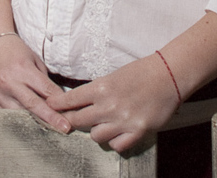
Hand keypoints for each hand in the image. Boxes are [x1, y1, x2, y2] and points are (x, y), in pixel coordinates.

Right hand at [0, 33, 70, 133]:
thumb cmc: (15, 51)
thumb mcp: (34, 60)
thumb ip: (44, 81)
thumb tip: (57, 102)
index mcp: (22, 68)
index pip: (45, 90)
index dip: (58, 104)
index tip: (69, 116)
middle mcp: (8, 81)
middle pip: (33, 106)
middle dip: (50, 118)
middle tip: (64, 128)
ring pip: (18, 114)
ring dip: (33, 122)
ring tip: (46, 128)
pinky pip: (4, 116)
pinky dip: (16, 120)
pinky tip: (26, 123)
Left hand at [46, 54, 178, 151]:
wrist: (167, 76)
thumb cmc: (140, 72)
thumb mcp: (114, 76)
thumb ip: (98, 90)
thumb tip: (81, 100)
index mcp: (102, 87)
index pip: (71, 99)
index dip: (58, 104)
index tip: (49, 106)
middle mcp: (109, 105)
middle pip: (78, 120)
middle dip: (71, 120)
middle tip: (69, 120)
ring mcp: (123, 121)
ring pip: (95, 136)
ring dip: (95, 131)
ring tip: (101, 124)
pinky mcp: (137, 132)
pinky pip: (117, 145)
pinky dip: (115, 141)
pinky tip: (117, 132)